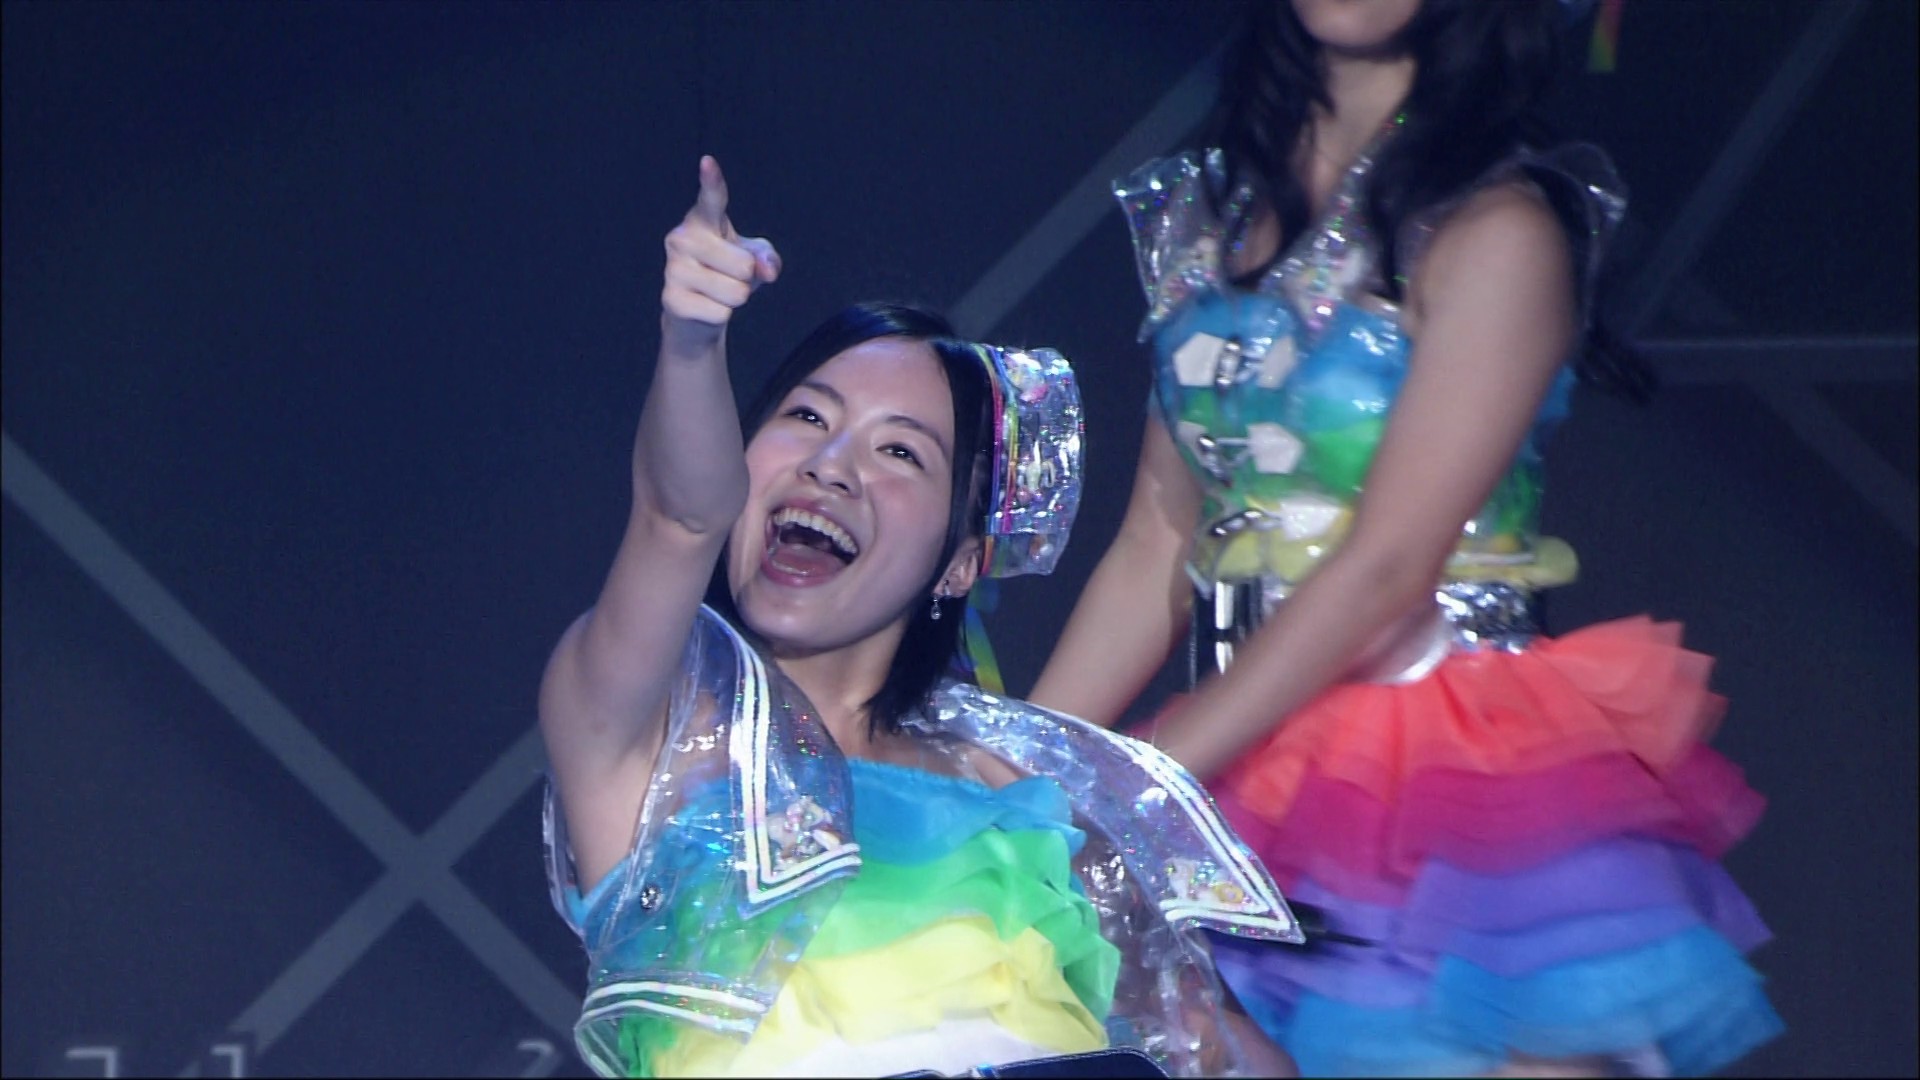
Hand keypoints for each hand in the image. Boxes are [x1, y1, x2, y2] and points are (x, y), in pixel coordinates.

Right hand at [661, 155, 780, 355]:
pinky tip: (705, 308)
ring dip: (736, 300)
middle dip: (747, 279)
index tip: (708, 161)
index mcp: (703, 220)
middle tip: (727, 277)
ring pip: (736, 293)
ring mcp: (673, 269)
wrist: (696, 313)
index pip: (712, 199)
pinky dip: (722, 316)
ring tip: (716, 293)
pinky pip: (722, 314)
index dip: (711, 182)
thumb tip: (766, 270)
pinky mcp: (672, 300)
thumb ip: (769, 258)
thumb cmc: (727, 274)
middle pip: (744, 266)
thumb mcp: (755, 260)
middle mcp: (682, 238)